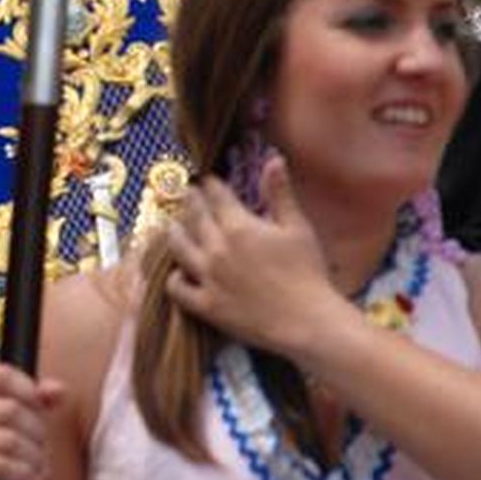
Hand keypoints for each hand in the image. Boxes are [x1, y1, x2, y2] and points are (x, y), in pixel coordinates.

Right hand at [0, 363, 64, 479]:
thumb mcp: (18, 411)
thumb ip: (39, 397)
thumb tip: (58, 390)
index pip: (2, 375)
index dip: (29, 390)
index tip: (40, 406)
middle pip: (10, 409)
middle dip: (36, 430)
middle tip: (42, 442)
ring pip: (9, 440)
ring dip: (33, 455)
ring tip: (39, 461)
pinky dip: (22, 473)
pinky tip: (29, 474)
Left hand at [165, 156, 348, 356]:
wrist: (308, 321)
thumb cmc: (308, 272)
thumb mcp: (297, 227)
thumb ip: (280, 193)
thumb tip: (273, 158)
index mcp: (239, 226)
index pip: (216, 195)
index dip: (210, 184)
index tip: (207, 179)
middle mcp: (217, 248)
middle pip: (194, 216)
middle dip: (190, 201)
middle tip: (187, 193)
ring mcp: (208, 277)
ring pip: (178, 247)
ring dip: (173, 232)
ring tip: (172, 225)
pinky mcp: (206, 305)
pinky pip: (177, 288)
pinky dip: (174, 278)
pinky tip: (177, 272)